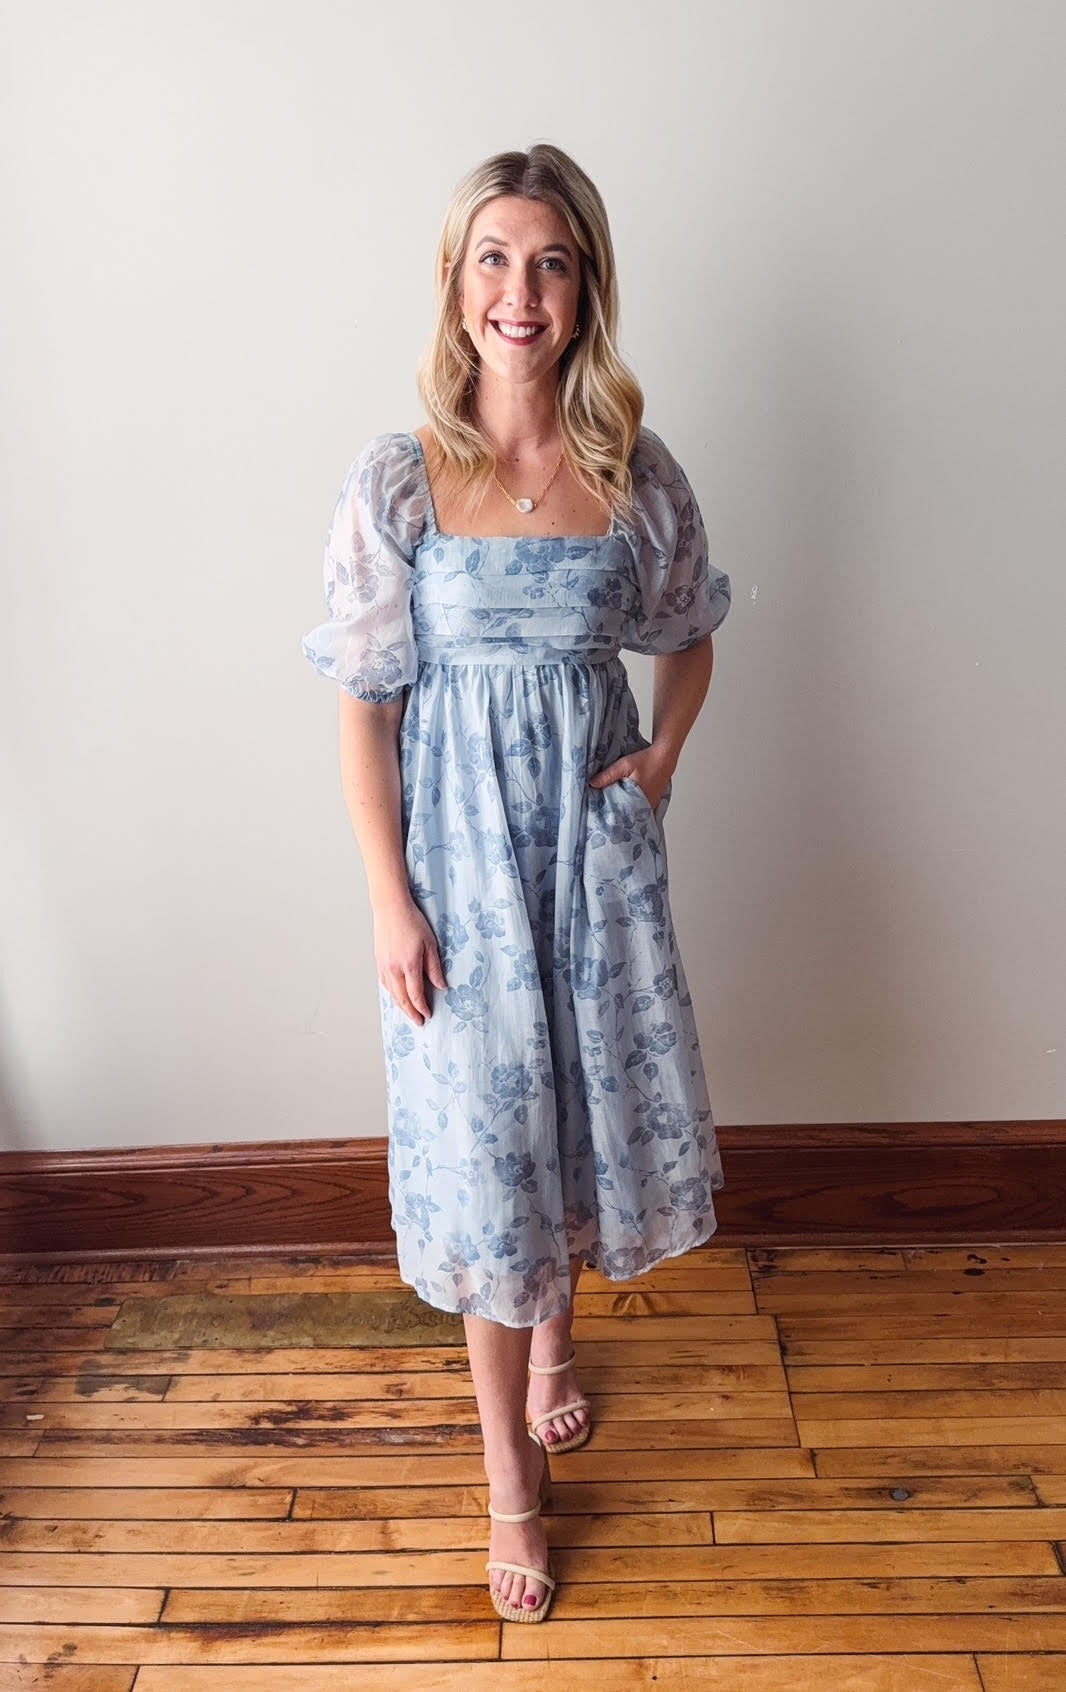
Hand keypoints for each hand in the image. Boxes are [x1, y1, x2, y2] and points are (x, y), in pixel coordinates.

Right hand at [373, 896, 446, 1026]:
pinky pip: (385, 983)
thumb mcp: (430, 944)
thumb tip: (440, 986)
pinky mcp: (379, 961)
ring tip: (409, 1013)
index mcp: (409, 965)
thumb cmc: (412, 922)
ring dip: (401, 1005)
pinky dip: (392, 993)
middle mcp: (394, 968)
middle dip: (411, 1013)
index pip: (416, 994)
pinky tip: (397, 996)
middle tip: (419, 1022)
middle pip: (402, 998)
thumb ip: (434, 967)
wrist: (390, 908)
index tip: (428, 1015)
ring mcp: (384, 966)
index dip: (422, 1007)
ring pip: (392, 993)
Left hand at [588, 744, 674, 811]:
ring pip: (635, 814)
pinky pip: (641, 810)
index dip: (612, 817)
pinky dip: (633, 809)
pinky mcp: (653, 802)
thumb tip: (592, 784)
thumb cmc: (646, 760)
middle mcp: (646, 806)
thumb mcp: (624, 765)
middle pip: (628, 817)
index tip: (601, 818)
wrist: (664, 757)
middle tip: (605, 819)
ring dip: (626, 813)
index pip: (622, 815)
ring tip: (614, 815)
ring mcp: (651, 805)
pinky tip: (626, 806)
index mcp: (638, 800)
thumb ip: (608, 775)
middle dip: (618, 817)